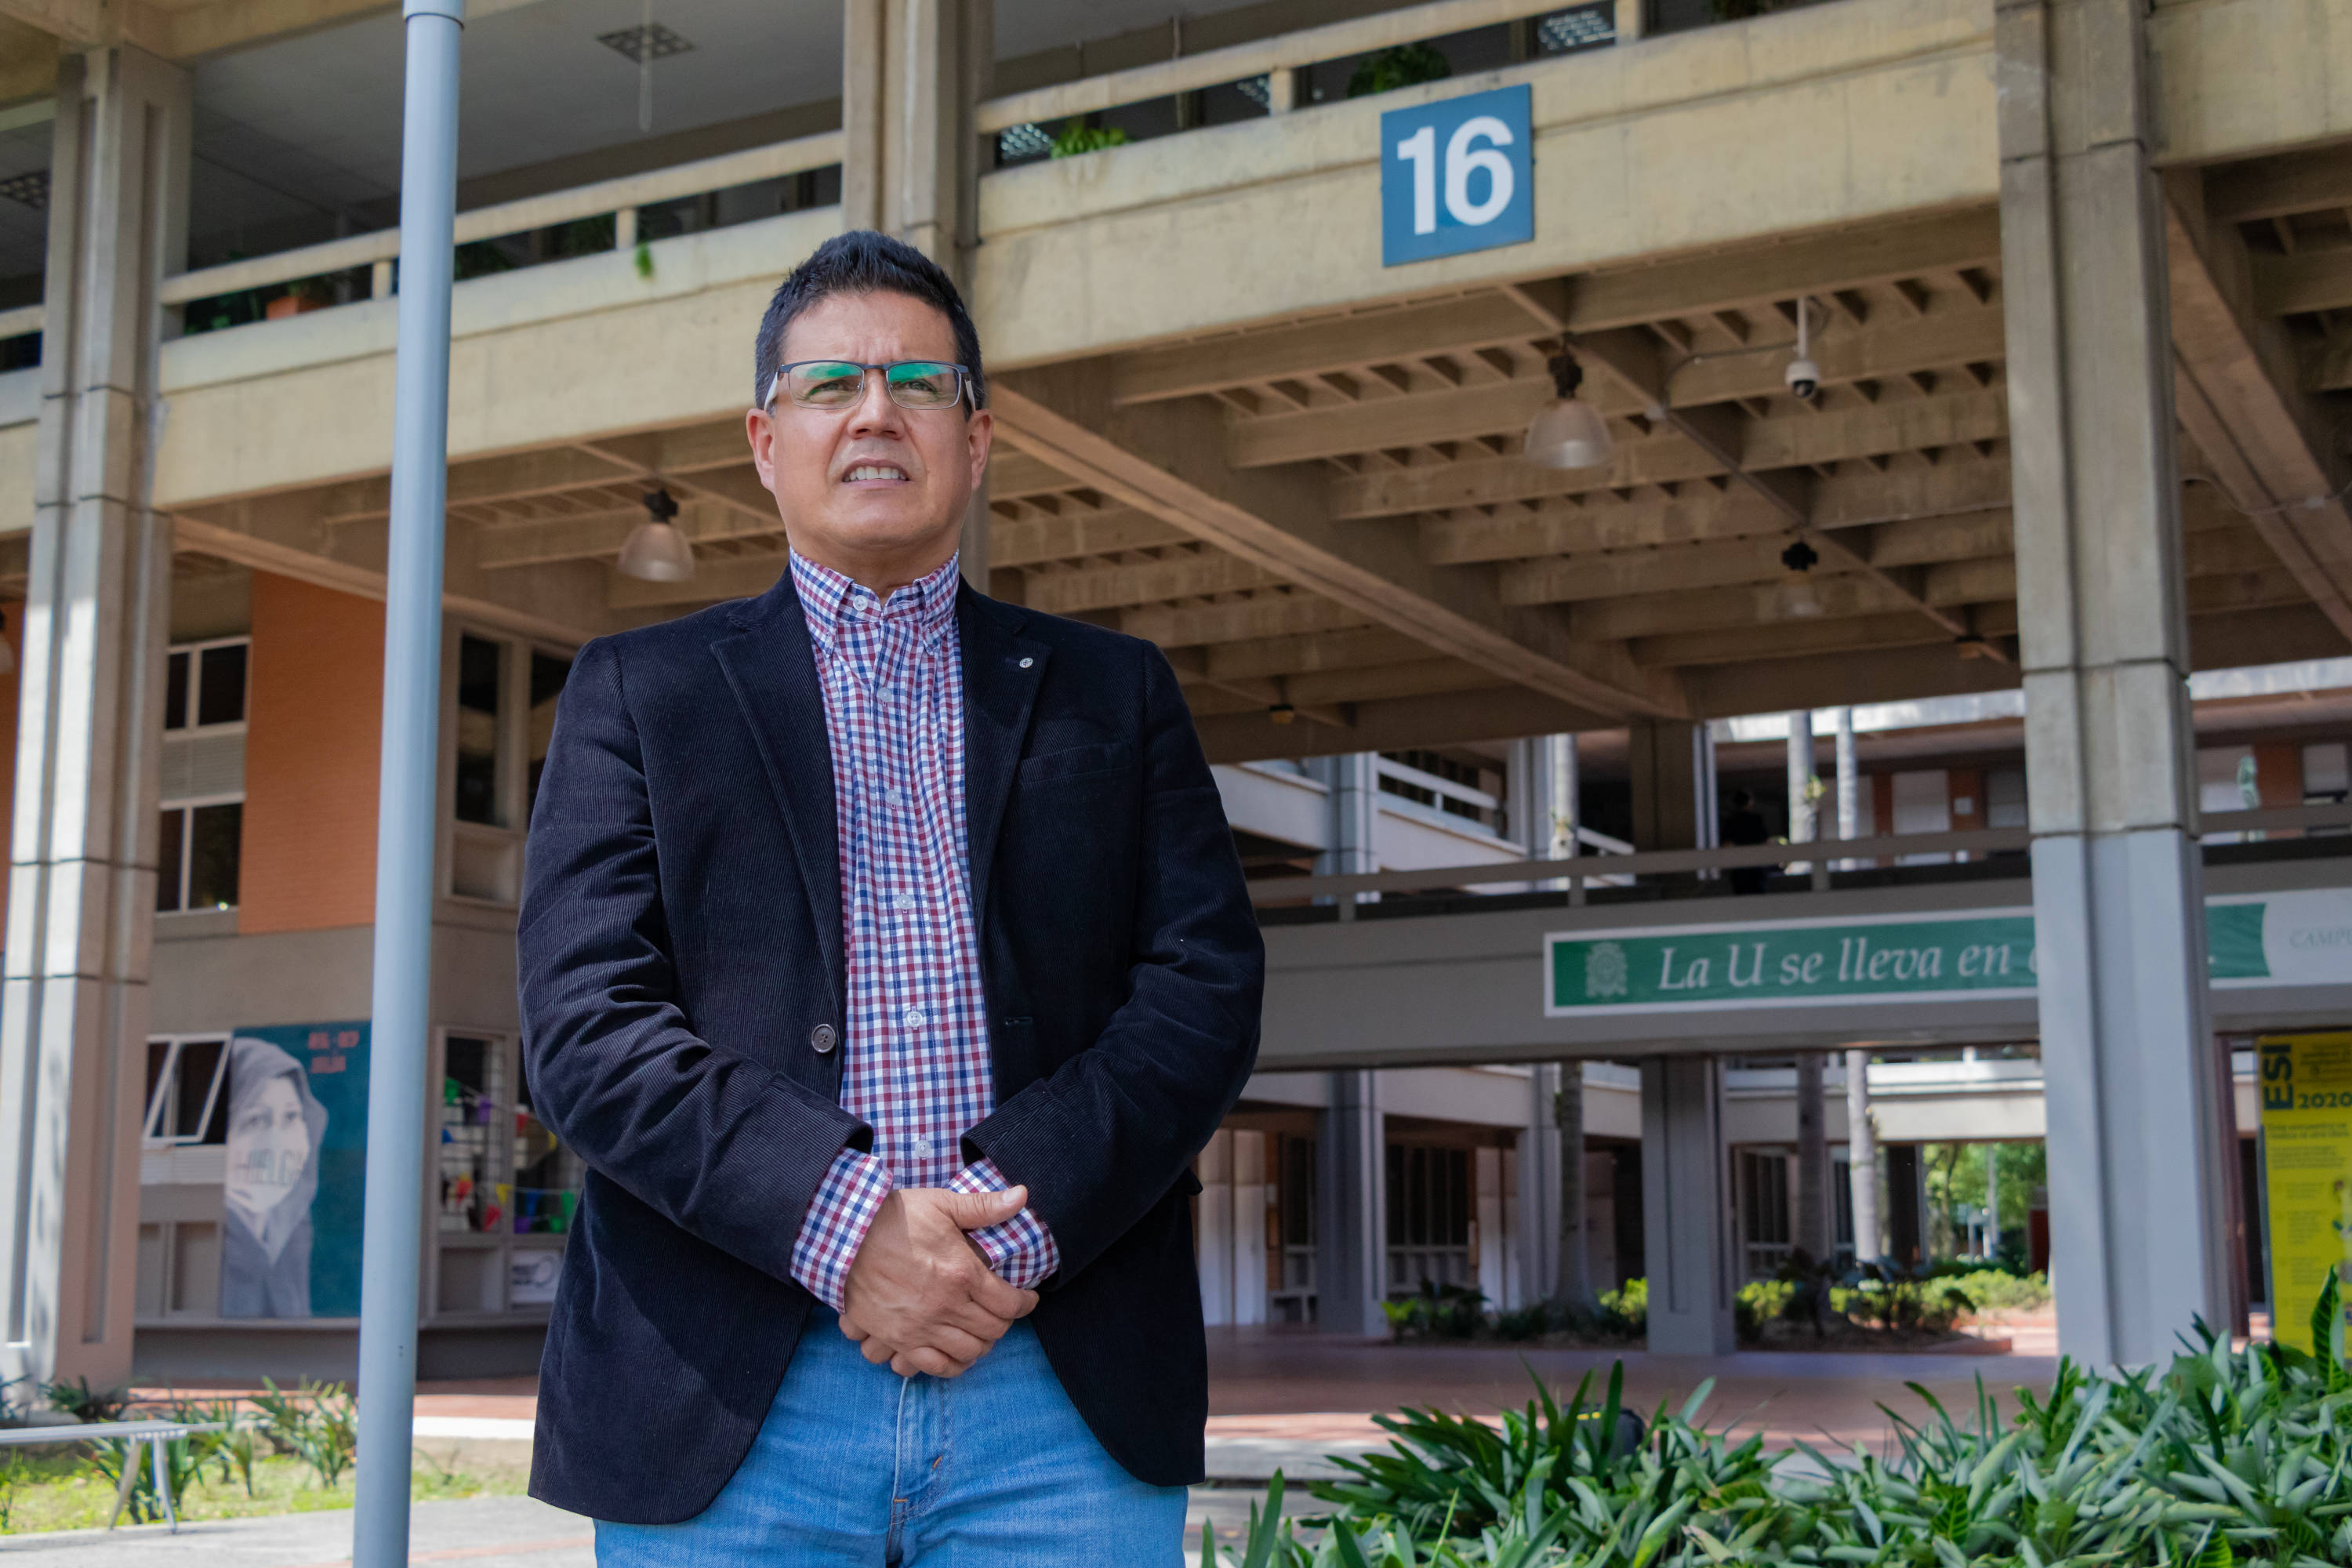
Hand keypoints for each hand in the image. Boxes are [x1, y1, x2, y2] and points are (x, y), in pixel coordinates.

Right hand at [837, 1186, 1038, 1377]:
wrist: (843, 1237)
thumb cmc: (894, 1217)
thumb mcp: (942, 1204)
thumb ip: (984, 1206)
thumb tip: (1022, 1195)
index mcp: (963, 1272)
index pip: (1010, 1302)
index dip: (1025, 1303)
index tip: (1028, 1298)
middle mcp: (946, 1305)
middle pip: (993, 1330)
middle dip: (1005, 1322)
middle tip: (1003, 1312)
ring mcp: (921, 1326)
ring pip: (968, 1352)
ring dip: (981, 1344)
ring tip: (981, 1331)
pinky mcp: (898, 1338)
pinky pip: (934, 1366)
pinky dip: (951, 1364)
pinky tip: (955, 1353)